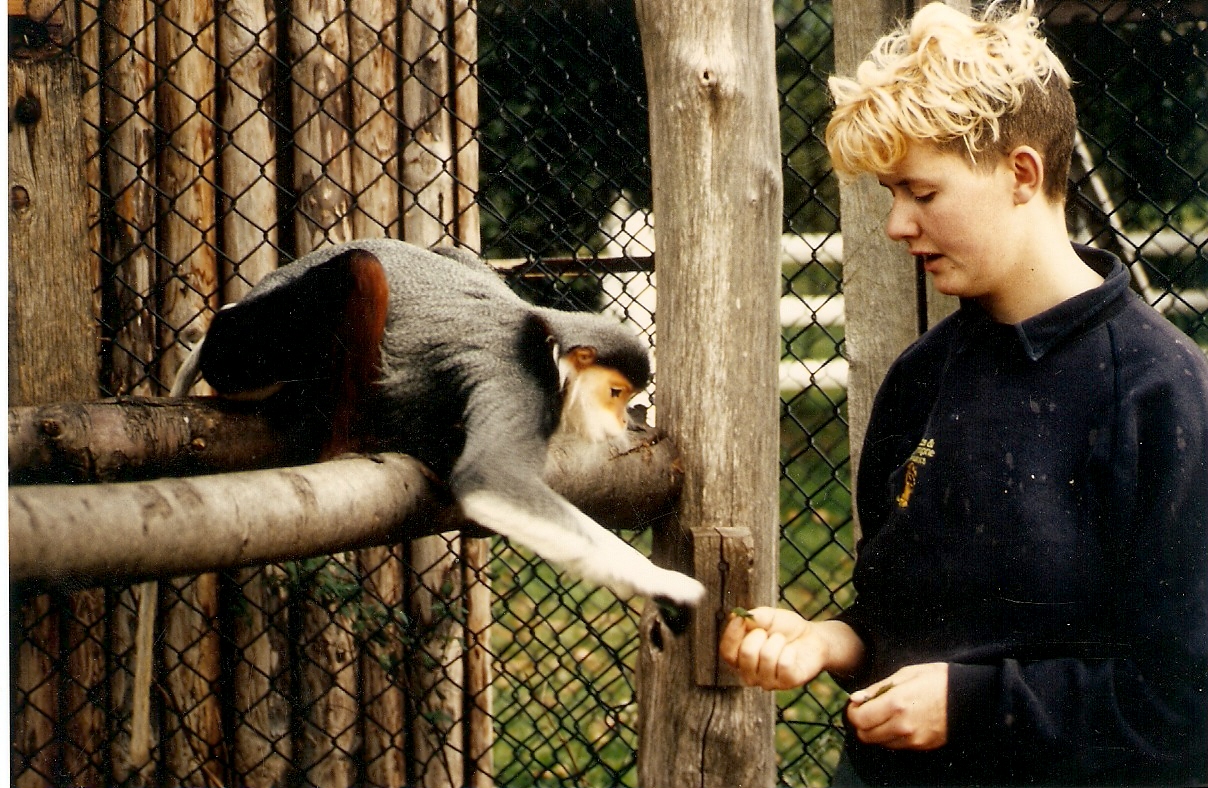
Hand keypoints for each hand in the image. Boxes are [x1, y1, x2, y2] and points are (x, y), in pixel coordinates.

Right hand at [718, 608, 862, 690]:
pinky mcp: (787, 683)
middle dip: (759, 635)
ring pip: (767, 657)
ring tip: (782, 641)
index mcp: (741, 658)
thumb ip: (753, 616)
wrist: (813, 638)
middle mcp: (750, 674)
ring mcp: (768, 681)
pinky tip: (792, 652)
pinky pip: (784, 664)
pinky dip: (789, 651)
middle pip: (746, 654)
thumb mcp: (769, 616)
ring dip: (777, 641)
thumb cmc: (786, 628)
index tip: (740, 619)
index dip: (732, 635)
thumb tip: (736, 616)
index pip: (727, 653)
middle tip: (768, 633)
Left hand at [846, 662, 948, 749]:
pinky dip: (890, 736)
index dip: (852, 712)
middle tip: (866, 711)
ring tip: (883, 715)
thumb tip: (856, 698)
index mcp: (896, 703)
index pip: (859, 719)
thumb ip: (877, 688)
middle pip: (866, 735)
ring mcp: (913, 739)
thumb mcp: (906, 674)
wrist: (971, 696)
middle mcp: (903, 725)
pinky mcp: (922, 746)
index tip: (856, 704)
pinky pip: (896, 746)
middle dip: (861, 723)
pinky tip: (897, 722)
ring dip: (875, 731)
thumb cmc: (938, 679)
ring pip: (880, 743)